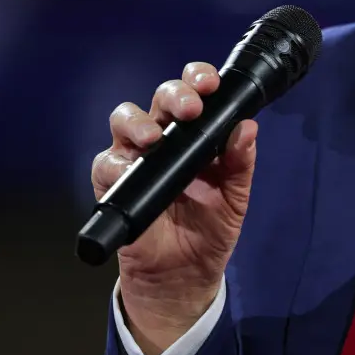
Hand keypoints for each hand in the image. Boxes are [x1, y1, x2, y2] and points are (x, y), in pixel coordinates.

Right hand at [91, 62, 257, 354]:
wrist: (185, 276)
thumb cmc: (210, 229)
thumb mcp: (235, 197)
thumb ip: (241, 163)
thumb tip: (247, 127)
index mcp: (196, 133)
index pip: (193, 92)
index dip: (198, 79)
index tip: (210, 84)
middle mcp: (164, 137)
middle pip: (160, 98)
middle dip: (174, 95)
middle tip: (190, 110)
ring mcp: (136, 158)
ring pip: (125, 120)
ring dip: (138, 122)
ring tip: (154, 137)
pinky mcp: (113, 184)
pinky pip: (106, 164)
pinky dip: (116, 163)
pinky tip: (130, 168)